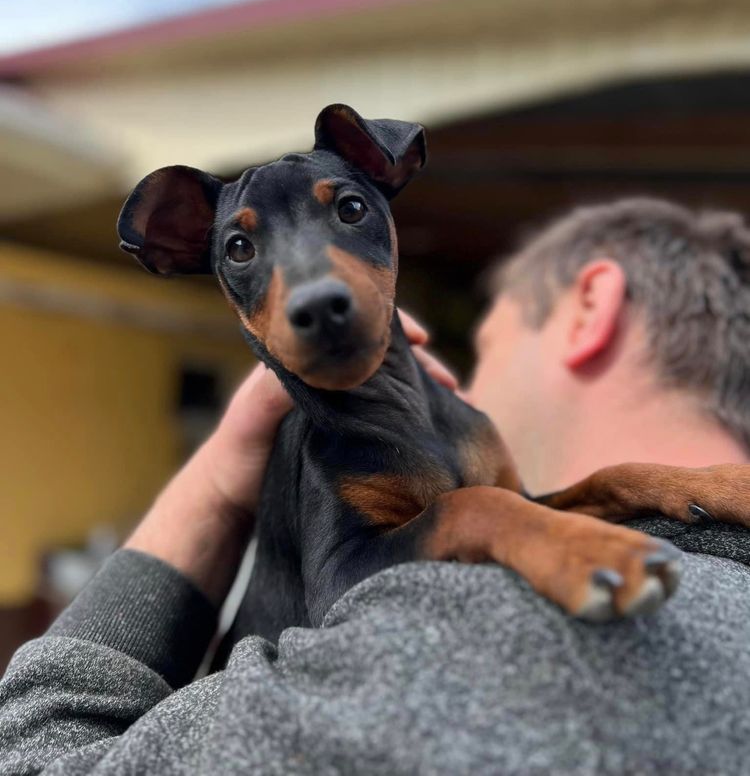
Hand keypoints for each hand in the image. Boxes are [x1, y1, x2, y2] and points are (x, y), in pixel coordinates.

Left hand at [204, 308, 457, 515]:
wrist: (228, 500)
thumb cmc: (236, 455)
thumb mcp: (249, 419)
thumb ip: (271, 392)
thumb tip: (308, 363)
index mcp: (304, 359)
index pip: (354, 329)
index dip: (392, 327)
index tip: (422, 339)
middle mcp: (326, 375)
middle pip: (385, 357)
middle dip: (423, 365)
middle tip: (452, 385)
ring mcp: (341, 403)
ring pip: (394, 386)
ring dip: (427, 392)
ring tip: (462, 406)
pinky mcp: (351, 431)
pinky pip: (391, 414)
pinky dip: (418, 416)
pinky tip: (445, 425)